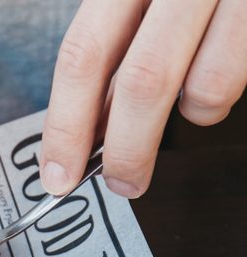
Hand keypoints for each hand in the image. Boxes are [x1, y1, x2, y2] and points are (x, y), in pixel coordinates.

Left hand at [41, 0, 246, 197]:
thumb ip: (120, 46)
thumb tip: (89, 126)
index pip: (83, 55)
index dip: (66, 123)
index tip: (57, 174)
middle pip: (141, 80)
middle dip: (126, 148)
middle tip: (122, 182)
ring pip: (205, 87)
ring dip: (193, 112)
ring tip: (193, 99)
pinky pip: (238, 75)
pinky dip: (223, 93)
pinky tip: (224, 63)